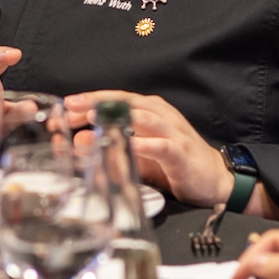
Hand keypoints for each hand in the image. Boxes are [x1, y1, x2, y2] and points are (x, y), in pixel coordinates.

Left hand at [63, 91, 228, 206]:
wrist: (213, 179)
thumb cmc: (173, 164)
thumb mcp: (138, 154)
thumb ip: (111, 146)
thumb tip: (79, 141)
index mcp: (149, 112)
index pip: (115, 100)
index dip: (90, 100)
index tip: (65, 106)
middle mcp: (160, 115)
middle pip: (126, 102)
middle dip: (98, 103)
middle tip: (73, 107)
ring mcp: (172, 132)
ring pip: (144, 118)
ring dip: (118, 118)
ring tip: (95, 119)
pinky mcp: (181, 152)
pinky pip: (162, 145)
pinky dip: (145, 145)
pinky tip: (129, 146)